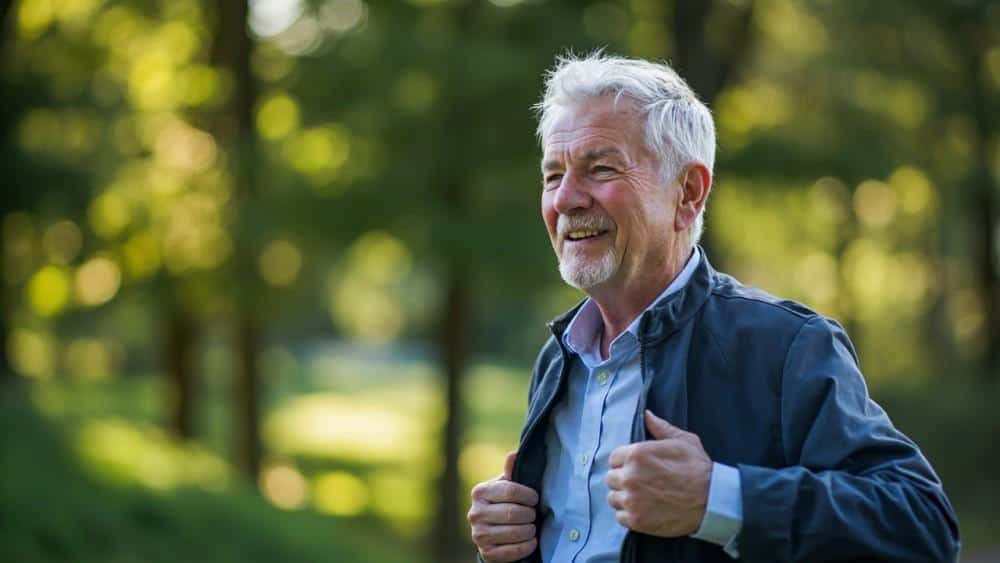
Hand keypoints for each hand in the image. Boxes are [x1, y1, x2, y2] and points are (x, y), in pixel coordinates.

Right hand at [468, 452, 538, 561]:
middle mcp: (475, 513)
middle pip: (512, 513)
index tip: (535, 499)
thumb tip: (514, 454)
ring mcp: (478, 535)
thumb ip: (511, 472)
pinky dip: (526, 546)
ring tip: (533, 527)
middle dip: (530, 514)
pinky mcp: (486, 553)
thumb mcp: (506, 486)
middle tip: (534, 515)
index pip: (509, 491)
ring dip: (529, 531)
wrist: (491, 531)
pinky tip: (531, 541)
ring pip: (513, 533)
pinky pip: (512, 552)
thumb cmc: (504, 503)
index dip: (528, 495)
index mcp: (480, 492)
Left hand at [604, 410, 711, 536]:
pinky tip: (643, 510)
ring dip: (624, 497)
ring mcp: (631, 499)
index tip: (636, 468)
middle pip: (611, 478)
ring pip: (613, 497)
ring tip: (640, 497)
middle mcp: (630, 476)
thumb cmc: (698, 468)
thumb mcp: (683, 441)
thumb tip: (647, 415)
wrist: (712, 500)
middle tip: (639, 483)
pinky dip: (629, 515)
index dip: (625, 462)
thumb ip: (661, 428)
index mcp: (637, 454)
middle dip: (623, 479)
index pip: (614, 458)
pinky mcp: (636, 520)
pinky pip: (620, 517)